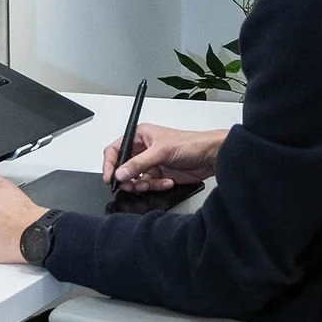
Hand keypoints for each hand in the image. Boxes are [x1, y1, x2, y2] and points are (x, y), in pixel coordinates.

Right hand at [104, 120, 227, 196]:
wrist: (211, 156)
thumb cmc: (191, 143)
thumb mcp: (161, 151)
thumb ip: (138, 163)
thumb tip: (120, 173)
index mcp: (141, 135)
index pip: (116, 149)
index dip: (110, 163)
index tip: (110, 177)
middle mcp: (144, 149)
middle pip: (124, 167)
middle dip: (128, 178)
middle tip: (133, 184)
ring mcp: (152, 163)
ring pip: (136, 179)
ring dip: (143, 184)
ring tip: (153, 182)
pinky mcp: (160, 175)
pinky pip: (149, 185)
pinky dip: (156, 186)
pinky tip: (168, 181)